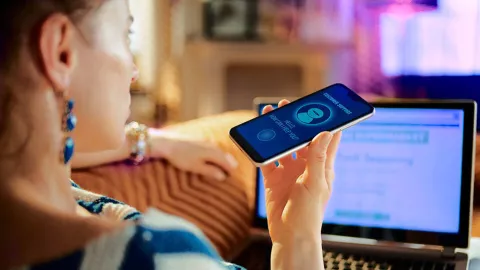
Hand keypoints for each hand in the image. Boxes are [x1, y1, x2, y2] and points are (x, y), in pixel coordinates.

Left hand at [147, 129, 237, 180]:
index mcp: (213, 152)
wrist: (167, 142)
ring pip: (218, 150)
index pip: (226, 162)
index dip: (230, 169)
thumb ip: (210, 171)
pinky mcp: (199, 139)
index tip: (231, 176)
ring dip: (222, 157)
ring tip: (224, 163)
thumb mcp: (196, 167)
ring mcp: (205, 141)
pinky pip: (212, 147)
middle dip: (228, 162)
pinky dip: (215, 152)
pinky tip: (212, 155)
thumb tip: (222, 176)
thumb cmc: (181, 156)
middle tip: (231, 170)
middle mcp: (211, 145)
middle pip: (224, 155)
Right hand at [261, 100, 341, 243]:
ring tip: (270, 115)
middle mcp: (306, 167)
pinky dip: (262, 150)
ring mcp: (289, 173)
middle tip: (288, 106)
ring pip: (283, 147)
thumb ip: (317, 157)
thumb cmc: (309, 213)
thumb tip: (325, 132)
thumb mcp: (315, 182)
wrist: (290, 235)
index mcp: (322, 167)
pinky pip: (267, 161)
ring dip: (278, 133)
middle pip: (301, 139)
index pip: (328, 140)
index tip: (323, 107)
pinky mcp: (273, 179)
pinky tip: (257, 137)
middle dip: (295, 123)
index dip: (326, 123)